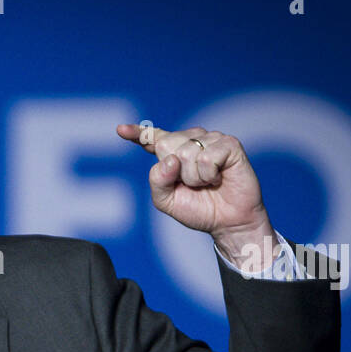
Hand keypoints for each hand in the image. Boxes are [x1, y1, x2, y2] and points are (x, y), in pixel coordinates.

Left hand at [116, 123, 274, 269]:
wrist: (228, 221)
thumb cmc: (199, 209)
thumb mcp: (167, 201)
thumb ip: (157, 181)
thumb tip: (170, 160)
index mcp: (173, 153)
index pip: (152, 139)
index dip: (137, 133)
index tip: (121, 130)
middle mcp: (191, 140)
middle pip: (166, 144)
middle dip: (176, 172)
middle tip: (193, 184)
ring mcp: (211, 139)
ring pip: (186, 152)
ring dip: (195, 177)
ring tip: (208, 182)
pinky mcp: (229, 144)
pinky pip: (207, 156)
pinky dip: (209, 174)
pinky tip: (219, 178)